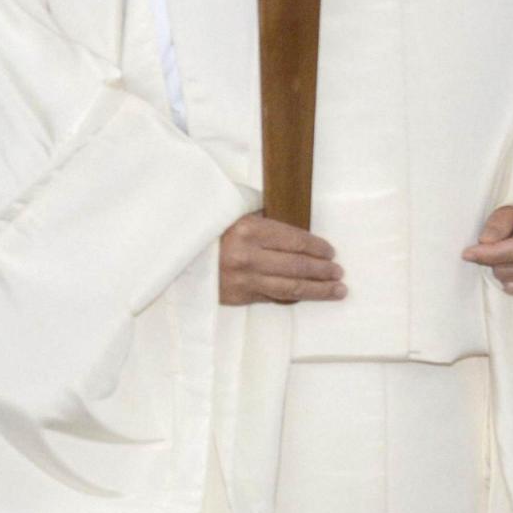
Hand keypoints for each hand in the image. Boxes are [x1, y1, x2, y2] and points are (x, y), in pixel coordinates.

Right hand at [218, 213, 344, 305]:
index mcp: (249, 230)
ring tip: (337, 289)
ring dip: (318, 289)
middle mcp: (248, 256)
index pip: (295, 240)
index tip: (330, 251)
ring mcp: (243, 279)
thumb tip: (295, 229)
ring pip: (291, 288)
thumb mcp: (233, 215)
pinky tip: (306, 296)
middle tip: (338, 272)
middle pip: (298, 266)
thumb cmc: (208, 231)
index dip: (317, 247)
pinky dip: (292, 297)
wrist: (174, 254)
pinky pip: (273, 298)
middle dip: (323, 270)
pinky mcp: (238, 296)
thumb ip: (262, 220)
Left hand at [464, 206, 512, 295]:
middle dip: (492, 257)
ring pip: (511, 281)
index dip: (489, 254)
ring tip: (507, 250)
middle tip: (495, 242)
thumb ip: (501, 220)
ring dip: (500, 267)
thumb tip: (484, 241)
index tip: (467, 253)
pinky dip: (509, 279)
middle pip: (510, 268)